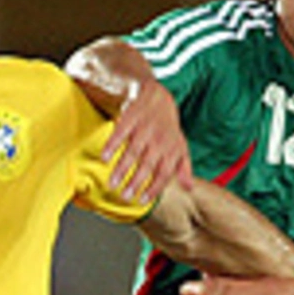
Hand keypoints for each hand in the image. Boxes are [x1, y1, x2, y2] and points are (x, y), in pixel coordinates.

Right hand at [105, 78, 192, 202]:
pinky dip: (112, 144)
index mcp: (172, 148)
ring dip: (122, 168)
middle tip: (124, 197)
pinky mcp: (132, 115)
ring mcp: (146, 126)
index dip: (153, 188)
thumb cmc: (167, 125)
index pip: (164, 172)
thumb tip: (189, 188)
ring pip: (133, 151)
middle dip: (136, 182)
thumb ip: (183, 167)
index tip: (141, 201)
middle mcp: (160, 138)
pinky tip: (104, 157)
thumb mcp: (180, 144)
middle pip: (148, 164)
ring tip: (112, 184)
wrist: (157, 93)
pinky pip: (121, 132)